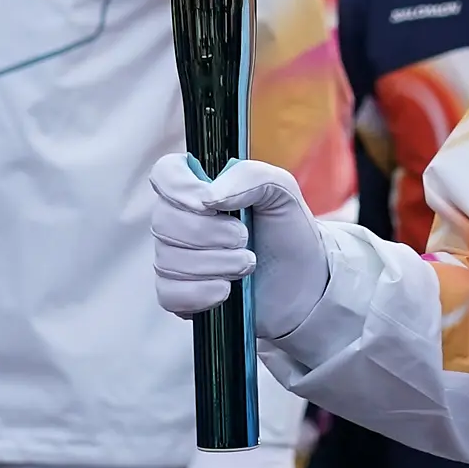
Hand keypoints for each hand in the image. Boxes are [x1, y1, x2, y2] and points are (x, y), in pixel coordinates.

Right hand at [149, 153, 332, 340]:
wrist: (304, 282)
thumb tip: (208, 197)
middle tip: (245, 238)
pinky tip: (227, 289)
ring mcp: (175, 258)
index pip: (166, 174)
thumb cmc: (287, 232)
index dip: (179, 188)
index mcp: (200, 186)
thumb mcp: (281, 191)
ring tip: (247, 264)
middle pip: (164, 221)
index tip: (210, 205)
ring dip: (215, 265)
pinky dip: (201, 293)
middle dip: (210, 234)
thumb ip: (249, 176)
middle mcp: (180, 219)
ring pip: (167, 260)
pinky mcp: (178, 293)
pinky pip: (169, 294)